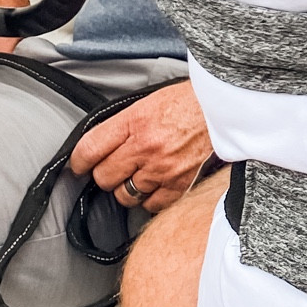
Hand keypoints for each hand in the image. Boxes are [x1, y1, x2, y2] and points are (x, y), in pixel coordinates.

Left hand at [70, 81, 216, 214]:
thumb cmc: (191, 101)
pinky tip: (154, 187)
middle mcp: (146, 147)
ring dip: (126, 189)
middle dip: (105, 174)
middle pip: (104, 177)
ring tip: (135, 178)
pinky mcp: (181, 184)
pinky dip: (150, 199)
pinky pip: (152, 205)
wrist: (227, 108)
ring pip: (125, 195)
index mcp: (135, 121)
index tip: (79, 165)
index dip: (78, 162)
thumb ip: (124, 124)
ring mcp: (163, 169)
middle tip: (112, 169)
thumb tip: (102, 145)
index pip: (89, 149)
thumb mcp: (150, 101)